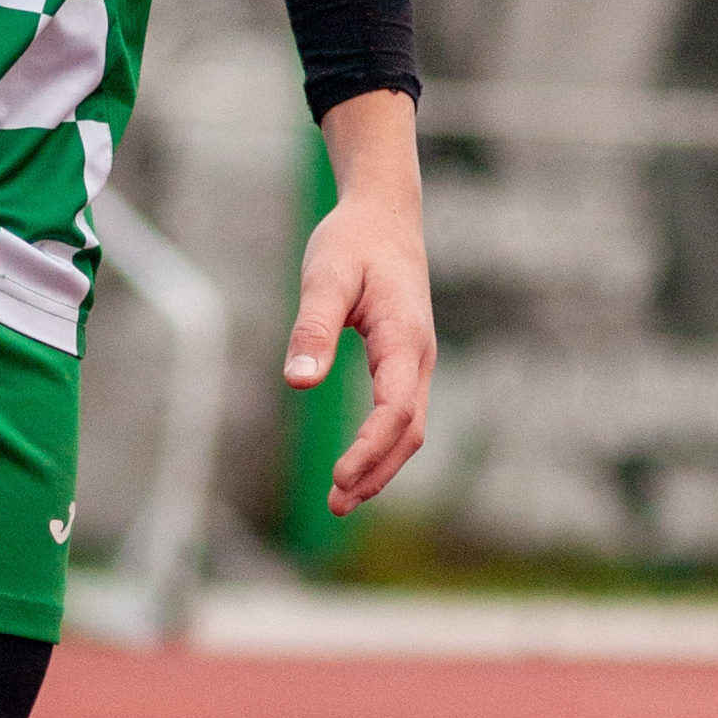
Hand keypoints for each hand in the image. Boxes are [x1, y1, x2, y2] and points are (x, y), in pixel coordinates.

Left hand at [282, 89, 434, 513]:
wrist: (385, 212)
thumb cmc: (353, 241)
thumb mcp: (325, 278)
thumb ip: (312, 329)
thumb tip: (298, 383)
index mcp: (405, 337)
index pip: (395, 410)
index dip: (370, 449)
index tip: (338, 478)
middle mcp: (419, 355)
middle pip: (409, 431)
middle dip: (376, 471)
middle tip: (335, 505)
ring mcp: (417, 360)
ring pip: (409, 428)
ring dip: (380, 466)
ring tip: (341, 499)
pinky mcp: (405, 360)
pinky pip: (401, 414)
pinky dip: (382, 446)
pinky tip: (355, 464)